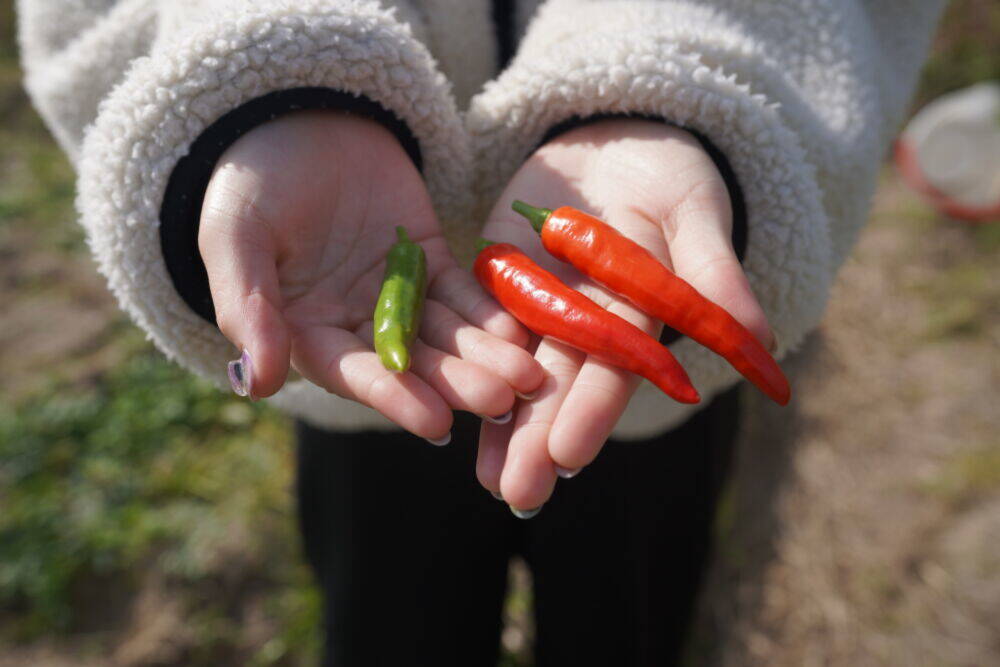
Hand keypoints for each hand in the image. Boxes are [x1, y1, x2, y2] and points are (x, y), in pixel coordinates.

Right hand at [199, 111, 541, 440]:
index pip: (353, 374)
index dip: (394, 397)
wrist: (296, 117)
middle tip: (504, 400)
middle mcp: (354, 324)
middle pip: (413, 362)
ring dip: (487, 357)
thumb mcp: (234, 237)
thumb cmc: (249, 180)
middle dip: (458, 383)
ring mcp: (396, 294)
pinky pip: (465, 292)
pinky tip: (522, 331)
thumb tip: (255, 384)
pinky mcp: (429, 260)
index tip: (436, 424)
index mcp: (304, 331)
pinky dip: (492, 311)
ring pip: (447, 334)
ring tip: (530, 377)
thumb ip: (246, 308)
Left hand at [477, 119, 772, 510]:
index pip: (617, 367)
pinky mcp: (505, 280)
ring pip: (522, 372)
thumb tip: (762, 340)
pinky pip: (485, 331)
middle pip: (564, 383)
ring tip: (489, 482)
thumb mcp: (692, 210)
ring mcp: (545, 304)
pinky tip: (450, 410)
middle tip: (519, 496)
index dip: (594, 408)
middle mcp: (591, 320)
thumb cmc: (667, 173)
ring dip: (503, 426)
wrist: (613, 141)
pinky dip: (470, 370)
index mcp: (639, 310)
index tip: (570, 455)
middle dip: (541, 439)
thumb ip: (713, 271)